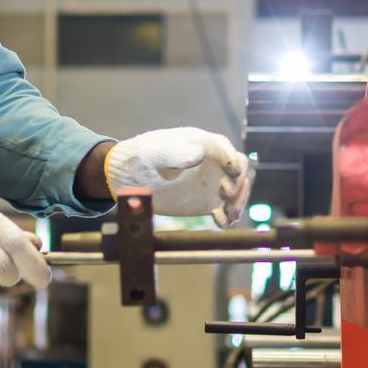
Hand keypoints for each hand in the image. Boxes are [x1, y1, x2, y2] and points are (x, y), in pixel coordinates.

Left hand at [106, 128, 250, 226]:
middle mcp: (211, 163)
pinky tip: (221, 223)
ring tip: (228, 214)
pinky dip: (227, 217)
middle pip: (238, 170)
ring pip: (236, 191)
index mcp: (200, 143)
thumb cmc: (141, 157)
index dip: (231, 159)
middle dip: (238, 183)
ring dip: (237, 202)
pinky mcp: (207, 202)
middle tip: (225, 195)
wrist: (128, 178)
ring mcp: (211, 183)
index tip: (233, 172)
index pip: (224, 148)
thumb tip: (199, 154)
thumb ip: (176, 153)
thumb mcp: (156, 152)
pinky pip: (224, 209)